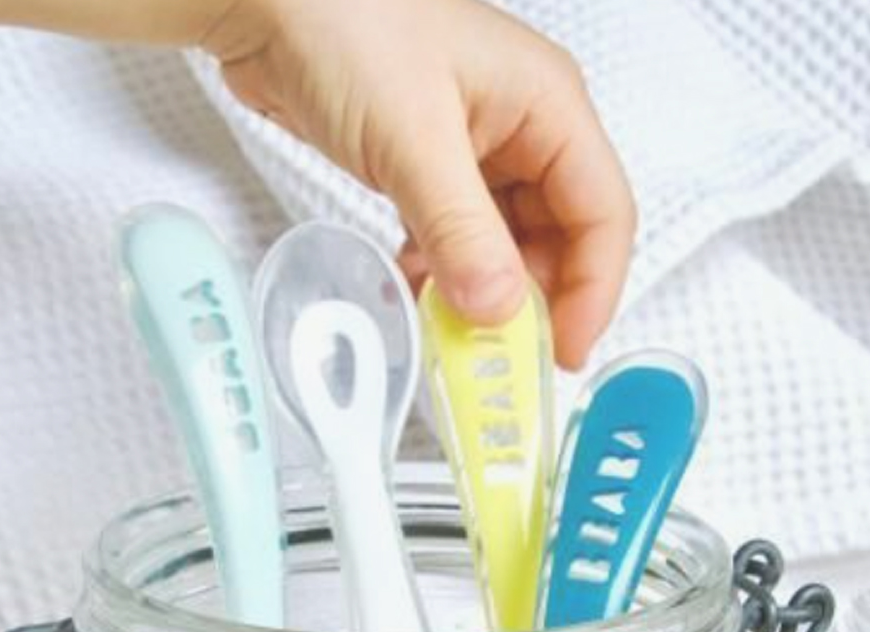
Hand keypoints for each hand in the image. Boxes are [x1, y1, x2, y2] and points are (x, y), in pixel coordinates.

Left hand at [206, 0, 635, 366]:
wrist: (267, 3)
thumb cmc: (344, 25)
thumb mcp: (413, 140)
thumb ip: (461, 231)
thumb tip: (499, 308)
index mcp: (546, 105)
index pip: (602, 212)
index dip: (592, 289)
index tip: (561, 352)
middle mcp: (519, 126)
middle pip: (559, 234)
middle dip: (535, 299)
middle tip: (503, 358)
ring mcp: (472, 147)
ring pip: (504, 241)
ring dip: (485, 291)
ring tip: (456, 334)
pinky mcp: (426, 166)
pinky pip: (456, 235)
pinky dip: (443, 271)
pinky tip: (420, 290)